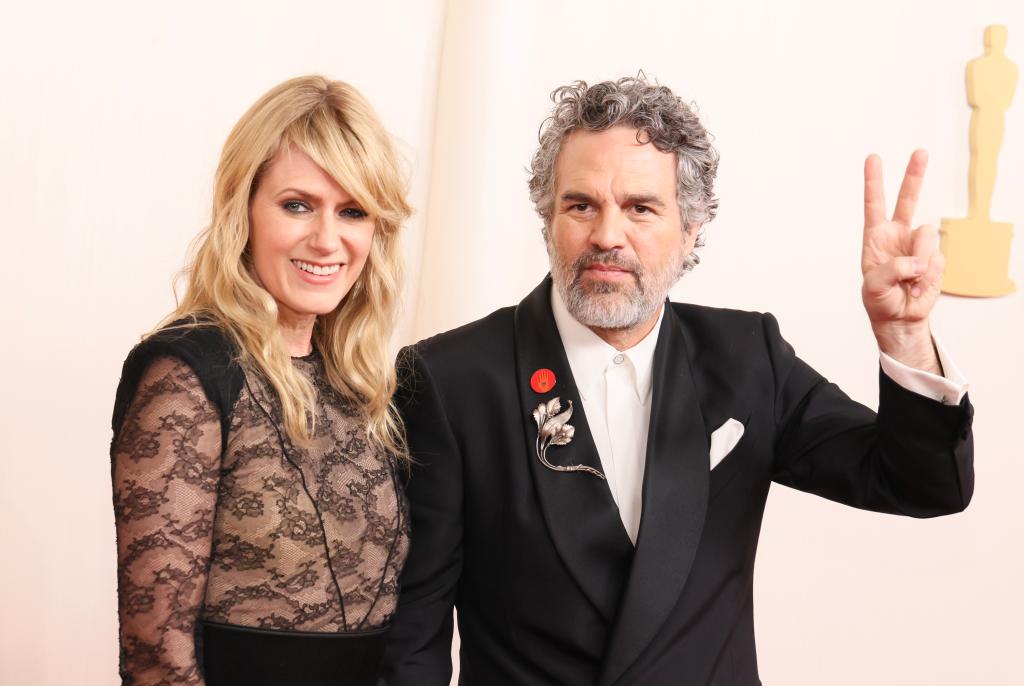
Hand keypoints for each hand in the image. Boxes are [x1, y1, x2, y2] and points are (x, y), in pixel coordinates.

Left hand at [861, 150, 942, 373]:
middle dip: (914, 175)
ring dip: (920, 259)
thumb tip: (916, 261)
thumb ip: (891, 270)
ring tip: (909, 280)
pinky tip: (918, 285)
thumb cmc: (879, 300)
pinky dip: (928, 275)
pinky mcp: (934, 258)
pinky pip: (936, 258)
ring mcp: (918, 245)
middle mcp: (898, 235)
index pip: (874, 205)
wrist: (899, 318)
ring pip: (927, 235)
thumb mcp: (873, 287)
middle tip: (920, 152)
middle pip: (907, 200)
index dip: (873, 182)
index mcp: (876, 237)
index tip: (873, 158)